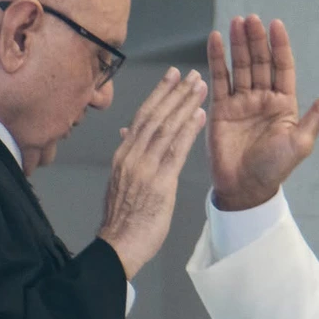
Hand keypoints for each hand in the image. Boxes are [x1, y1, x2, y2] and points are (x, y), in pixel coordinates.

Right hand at [98, 68, 206, 278]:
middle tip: (190, 73)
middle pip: (153, 115)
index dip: (158, 94)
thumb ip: (128, 156)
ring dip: (184, 104)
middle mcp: (131, 156)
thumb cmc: (123, 218)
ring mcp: (144, 168)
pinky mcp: (159, 183)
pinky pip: (175, 151)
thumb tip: (128, 133)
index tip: (171, 77)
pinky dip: (188, 130)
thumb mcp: (121, 181)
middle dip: (173, 92)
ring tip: (200, 86)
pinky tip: (200, 115)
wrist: (118, 246)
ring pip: (165, 128)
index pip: (141, 117)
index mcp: (123, 155)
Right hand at [206, 15, 318, 210]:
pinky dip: (217, 59)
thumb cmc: (276, 168)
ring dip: (237, 44)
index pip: (282, 67)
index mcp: (284, 104)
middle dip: (256, 40)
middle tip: (252, 18)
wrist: (245, 187)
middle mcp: (263, 98)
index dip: (279, 46)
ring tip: (236, 22)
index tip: (276, 24)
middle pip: (259, 62)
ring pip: (239, 66)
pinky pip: (219, 79)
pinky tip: (216, 39)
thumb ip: (318, 115)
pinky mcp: (221, 109)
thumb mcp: (301, 141)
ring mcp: (241, 102)